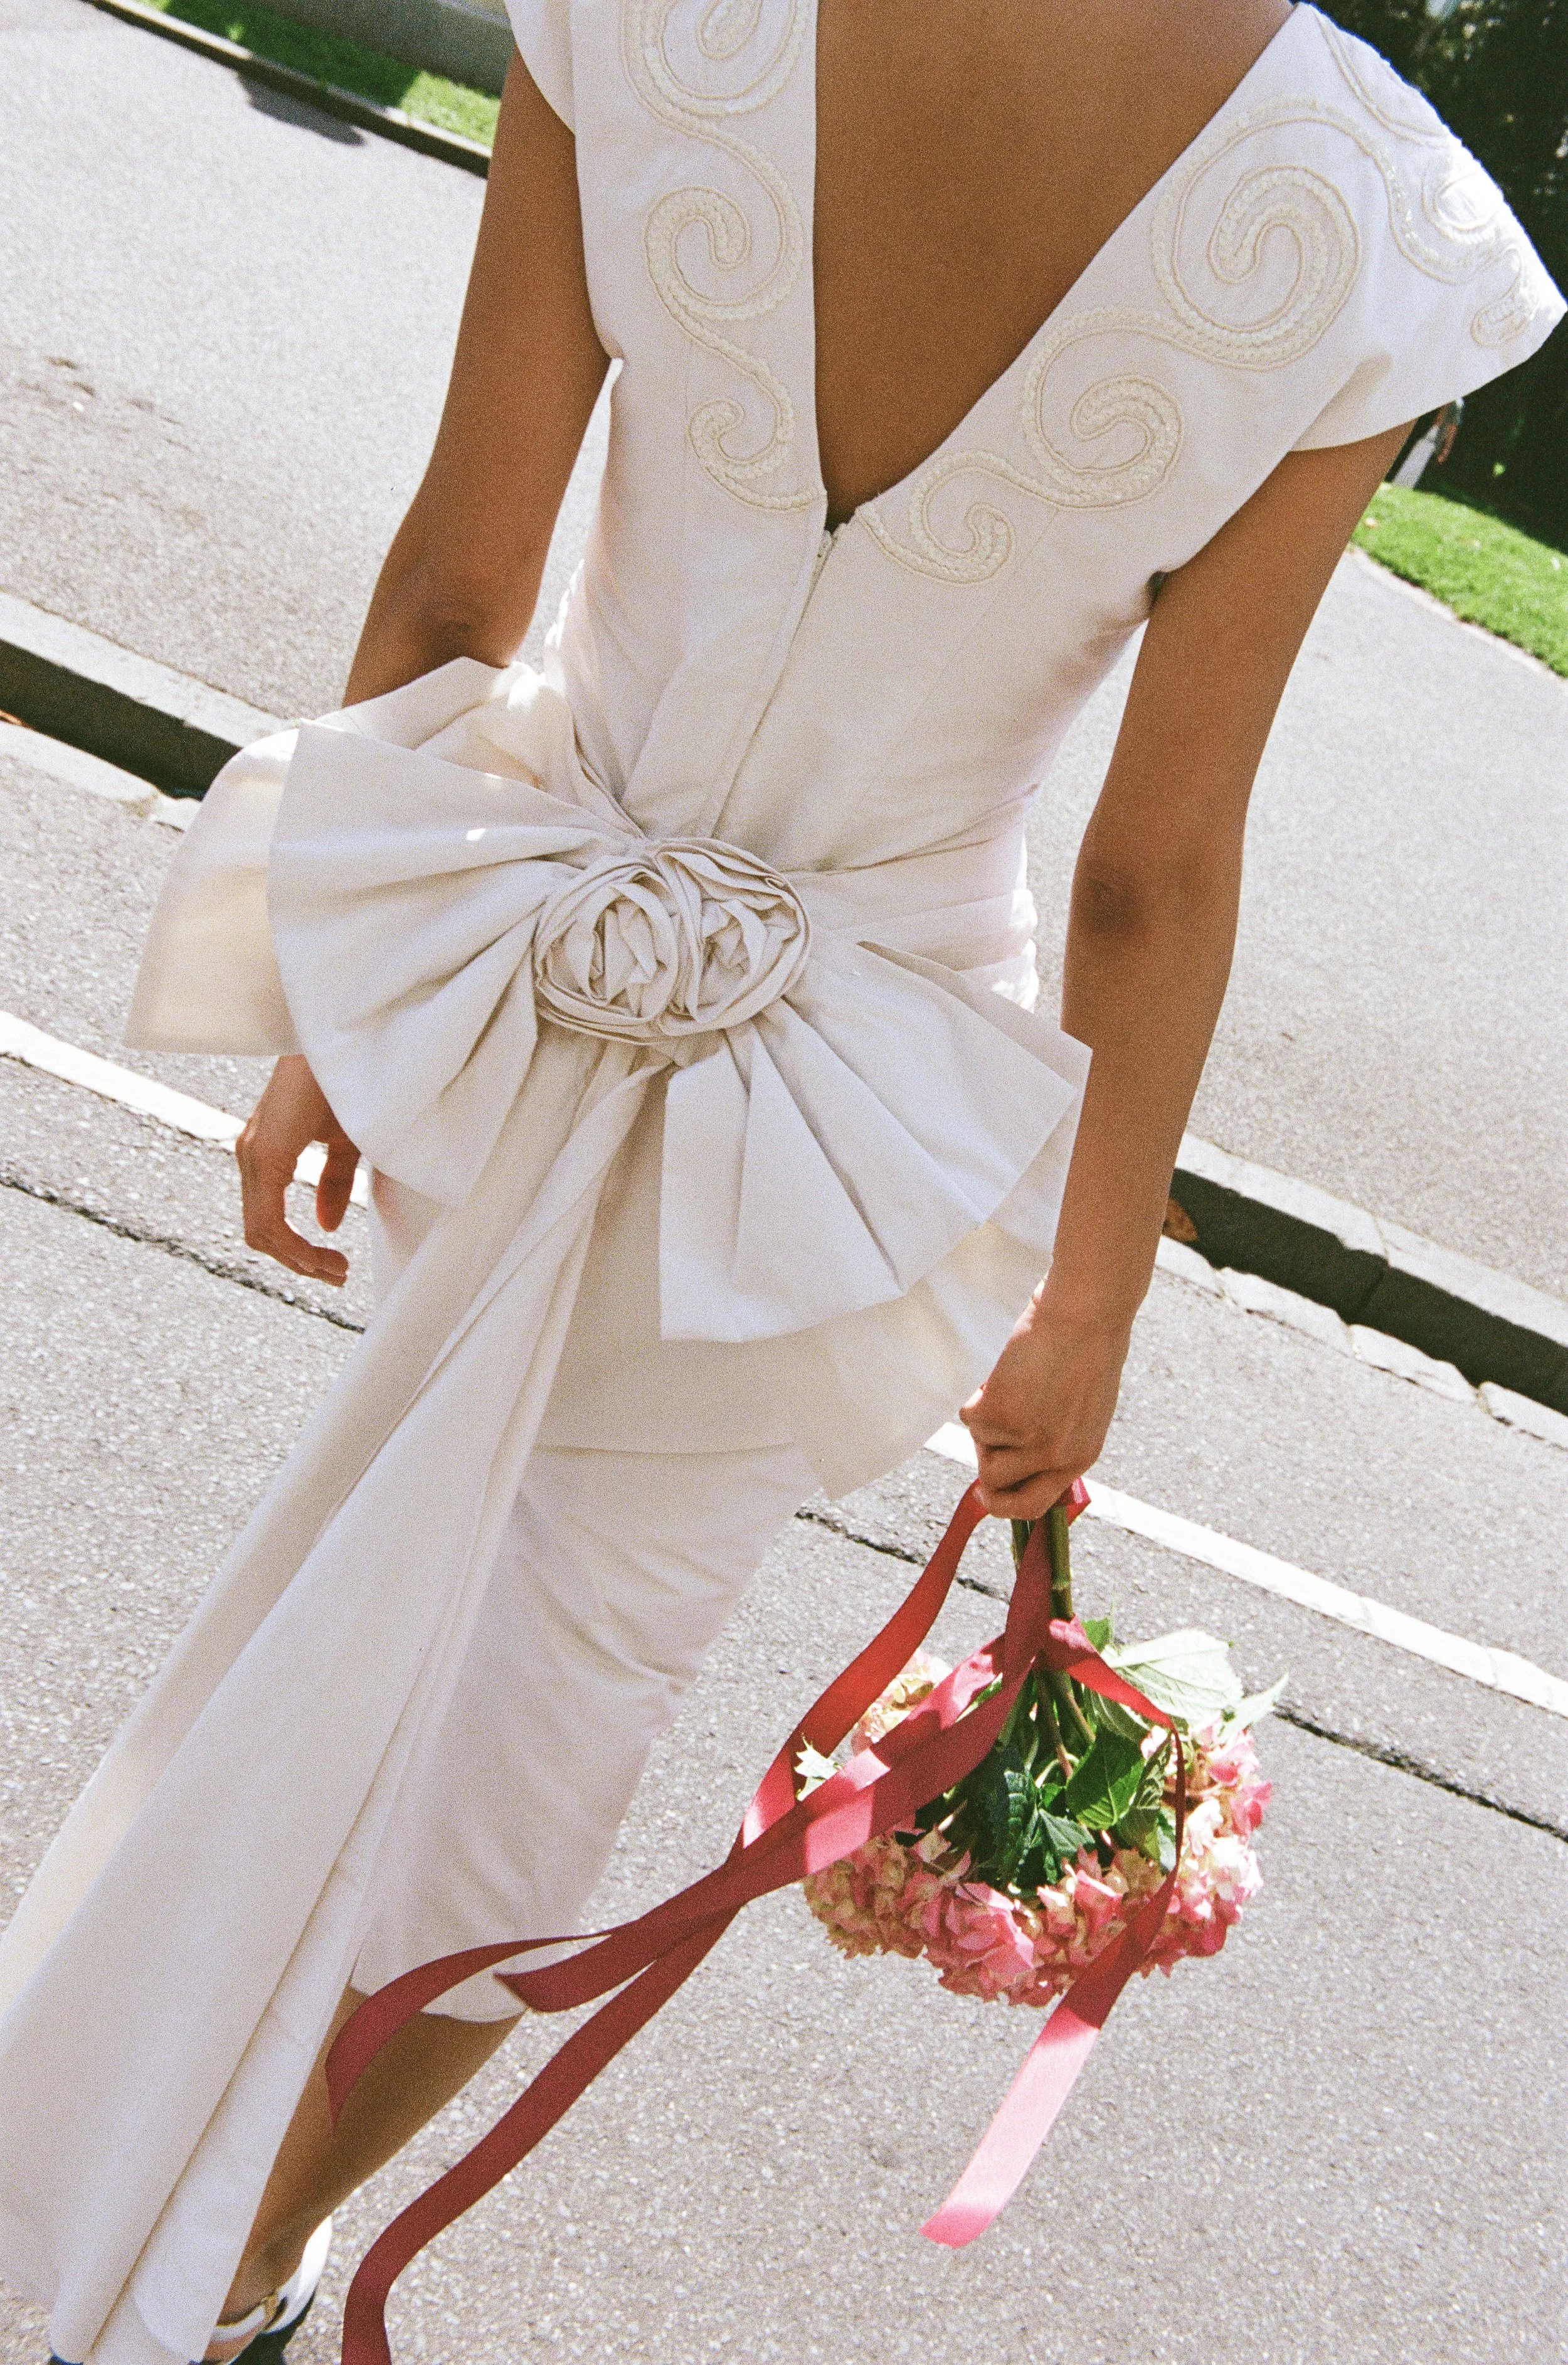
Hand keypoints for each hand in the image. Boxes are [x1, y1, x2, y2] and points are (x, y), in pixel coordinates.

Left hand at [236, 1055, 359, 1285]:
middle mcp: (251, 1156)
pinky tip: (318, 1256)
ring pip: (260, 1232)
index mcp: (267, 1152)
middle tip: (338, 1276)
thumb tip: (326, 1225)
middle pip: (261, 1233)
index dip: (300, 1252)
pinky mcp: (265, 1154)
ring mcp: (254, 1155)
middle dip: (300, 1263)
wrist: (349, 1041)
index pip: (269, 1220)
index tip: (336, 1266)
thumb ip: (334, 1184)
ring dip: (299, 1260)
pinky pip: (267, 1219)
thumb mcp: (347, 1143)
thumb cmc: (350, 1081)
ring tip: (336, 1270)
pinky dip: (293, 1246)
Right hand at [960, 1286, 1131, 1519]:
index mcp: (1080, 1456)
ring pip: (981, 1448)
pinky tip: (1004, 1372)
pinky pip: (970, 1417)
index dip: (1006, 1505)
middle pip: (1000, 1491)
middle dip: (984, 1474)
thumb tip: (1015, 1459)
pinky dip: (978, 1395)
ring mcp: (1028, 1440)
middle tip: (983, 1443)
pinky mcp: (1002, 1417)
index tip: (987, 1495)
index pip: (1036, 1506)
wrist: (1085, 1315)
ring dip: (985, 1422)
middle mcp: (1056, 1457)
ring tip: (1010, 1387)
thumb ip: (1057, 1437)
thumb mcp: (1082, 1408)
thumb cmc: (1084, 1348)